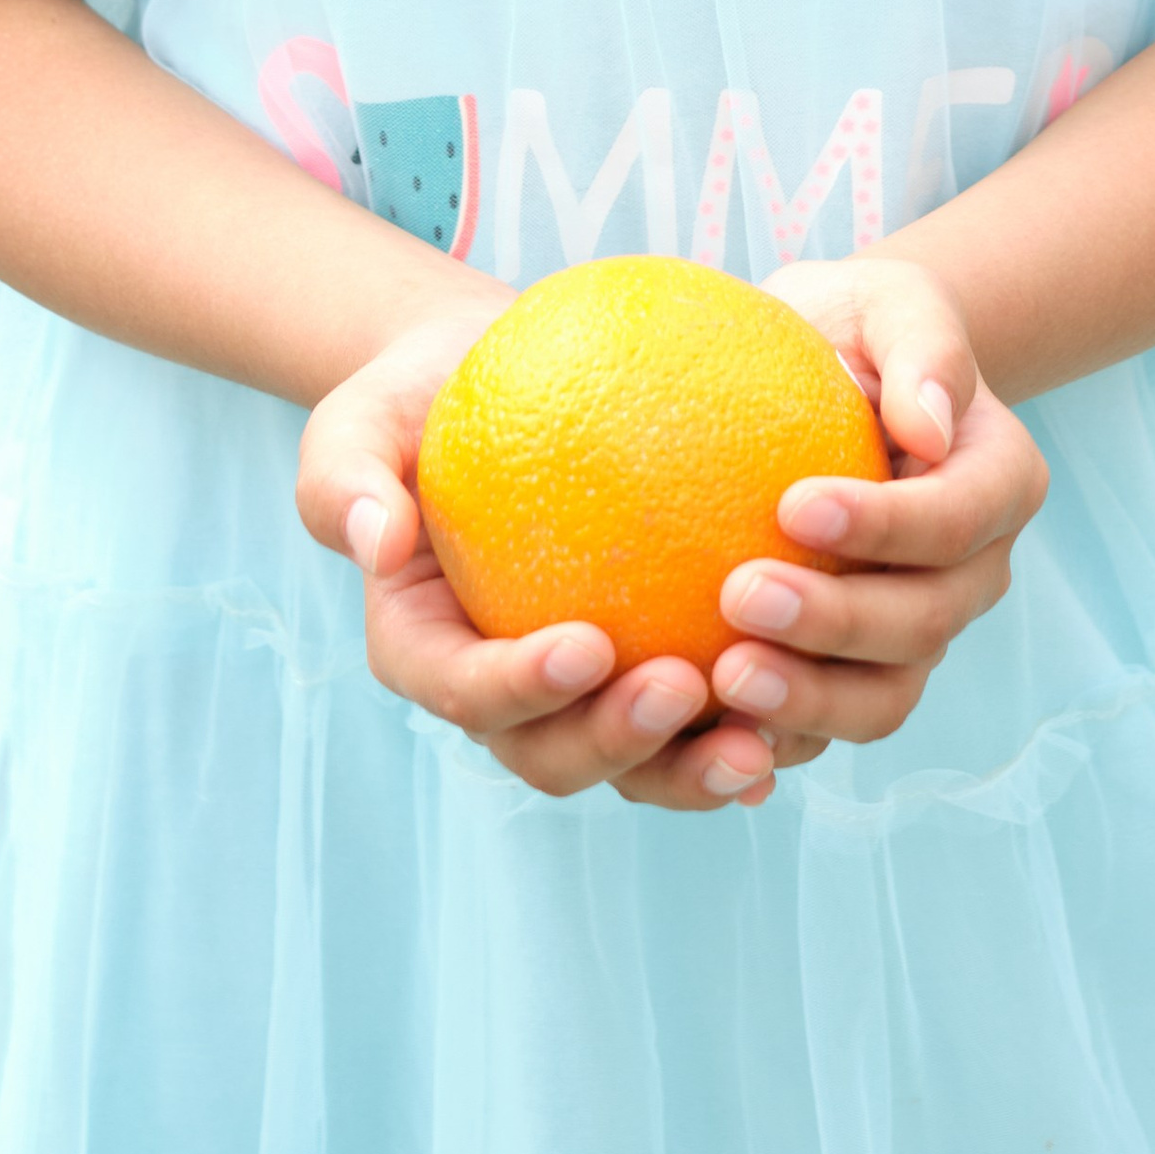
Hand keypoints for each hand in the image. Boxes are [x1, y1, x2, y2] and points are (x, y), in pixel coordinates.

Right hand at [295, 308, 818, 814]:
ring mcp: (576, 694)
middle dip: (617, 745)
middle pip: (552, 756)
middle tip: (685, 688)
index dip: (520, 690)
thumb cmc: (417, 396)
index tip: (588, 643)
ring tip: (760, 741)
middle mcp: (501, 695)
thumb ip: (346, 479)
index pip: (464, 691)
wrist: (486, 384)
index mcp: (425, 650)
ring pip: (633, 764)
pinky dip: (747, 720)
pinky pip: (697, 716)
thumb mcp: (357, 417)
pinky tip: (807, 701)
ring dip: (692, 769)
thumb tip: (377, 542)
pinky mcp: (642, 667)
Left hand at [700, 257, 1047, 766]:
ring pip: (884, 697)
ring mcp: (919, 634)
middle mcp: (973, 574)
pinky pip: (827, 724)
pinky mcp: (859, 674)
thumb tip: (929, 424)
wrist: (834, 374)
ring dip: (809, 700)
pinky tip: (706, 731)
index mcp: (998, 484)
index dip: (886, 527)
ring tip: (724, 678)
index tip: (792, 504)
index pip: (955, 519)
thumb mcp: (894, 302)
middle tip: (739, 595)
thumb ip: (925, 348)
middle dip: (837, 623)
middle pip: (925, 623)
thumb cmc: (859, 324)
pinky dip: (776, 737)